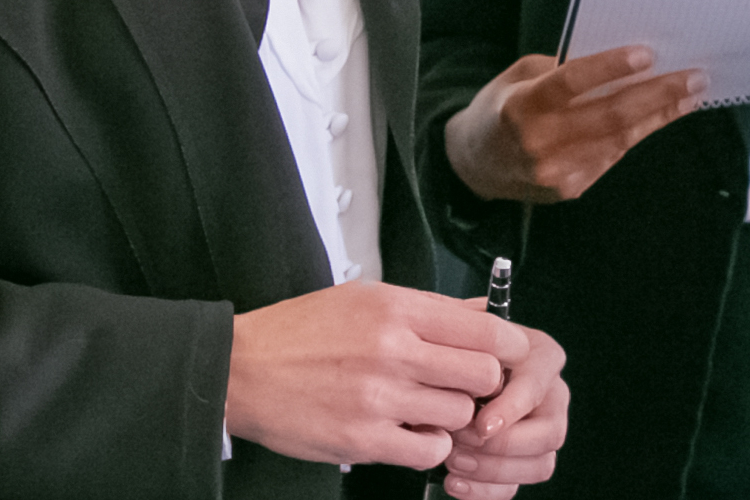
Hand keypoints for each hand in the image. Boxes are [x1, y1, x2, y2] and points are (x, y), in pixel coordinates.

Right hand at [225, 282, 522, 469]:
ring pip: (460, 414)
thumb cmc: (299, 333)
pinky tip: (410, 431)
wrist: (241, 370)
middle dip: (482, 384)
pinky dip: (428, 445)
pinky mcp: (364, 439)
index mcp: (395, 309)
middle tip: (463, 386)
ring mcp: (379, 397)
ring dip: (452, 416)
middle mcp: (392, 350)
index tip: (505, 356)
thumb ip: (428, 308)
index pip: (486, 330)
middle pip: (484, 375)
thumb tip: (484, 313)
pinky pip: (429, 450)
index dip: (508, 348)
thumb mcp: (364, 299)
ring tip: (426, 408)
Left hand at [438, 323, 567, 497]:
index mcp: (542, 358)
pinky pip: (517, 487)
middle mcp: (551, 396)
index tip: (481, 425)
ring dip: (493, 471)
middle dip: (503, 447)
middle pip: (549, 434)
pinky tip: (455, 482)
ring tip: (453, 462)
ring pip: (540, 465)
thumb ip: (467, 349)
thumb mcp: (460, 338)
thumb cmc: (455, 350)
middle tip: (460, 443)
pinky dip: (485, 491)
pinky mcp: (525, 462)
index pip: (538, 388)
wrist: (446, 370)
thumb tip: (467, 385)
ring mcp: (543, 431)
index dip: (511, 410)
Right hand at [446, 46, 705, 203]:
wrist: (474, 166)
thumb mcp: (518, 77)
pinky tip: (662, 115)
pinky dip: (640, 133)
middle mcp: (539, 143)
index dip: (609, 68)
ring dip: (660, 115)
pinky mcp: (571, 188)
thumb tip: (616, 63)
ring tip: (690, 94)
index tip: (647, 54)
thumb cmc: (500, 109)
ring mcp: (557, 171)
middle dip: (657, 94)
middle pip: (608, 115)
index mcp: (520, 106)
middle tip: (693, 76)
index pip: (570, 83)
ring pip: (619, 138)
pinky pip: (613, 155)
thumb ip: (559, 70)